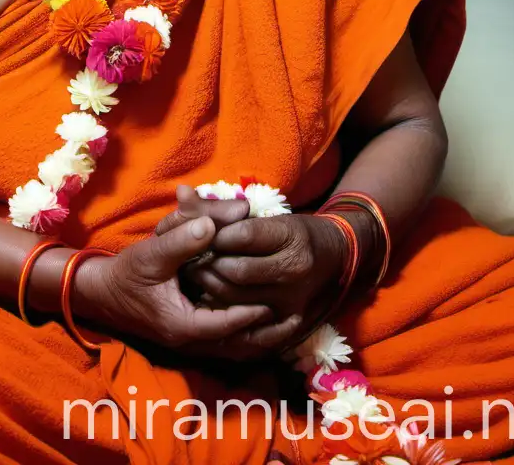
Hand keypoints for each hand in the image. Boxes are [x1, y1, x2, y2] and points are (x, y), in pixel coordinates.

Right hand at [72, 216, 304, 359]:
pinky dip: (246, 334)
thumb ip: (181, 239)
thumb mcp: (151, 253)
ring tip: (290, 325)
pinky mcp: (190, 335)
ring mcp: (190, 342)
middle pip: (237, 346)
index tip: (273, 301)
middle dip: (267, 335)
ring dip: (261, 338)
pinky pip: (226, 343)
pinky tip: (264, 322)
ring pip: (235, 349)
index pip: (225, 325)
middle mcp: (189, 340)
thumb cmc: (127, 273)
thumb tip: (211, 225)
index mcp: (181, 324)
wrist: (102, 292)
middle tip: (295, 319)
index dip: (250, 314)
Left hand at [188, 212, 347, 338]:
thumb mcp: (264, 213)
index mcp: (290, 235)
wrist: (334, 257)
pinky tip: (210, 300)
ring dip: (208, 287)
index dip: (212, 235)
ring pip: (236, 297)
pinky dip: (223, 310)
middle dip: (206, 264)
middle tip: (188, 259)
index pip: (241, 235)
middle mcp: (294, 268)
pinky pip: (245, 320)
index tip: (197, 235)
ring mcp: (293, 298)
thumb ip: (218, 207)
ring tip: (194, 276)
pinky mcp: (289, 321)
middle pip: (236, 271)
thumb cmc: (292, 230)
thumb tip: (180, 193)